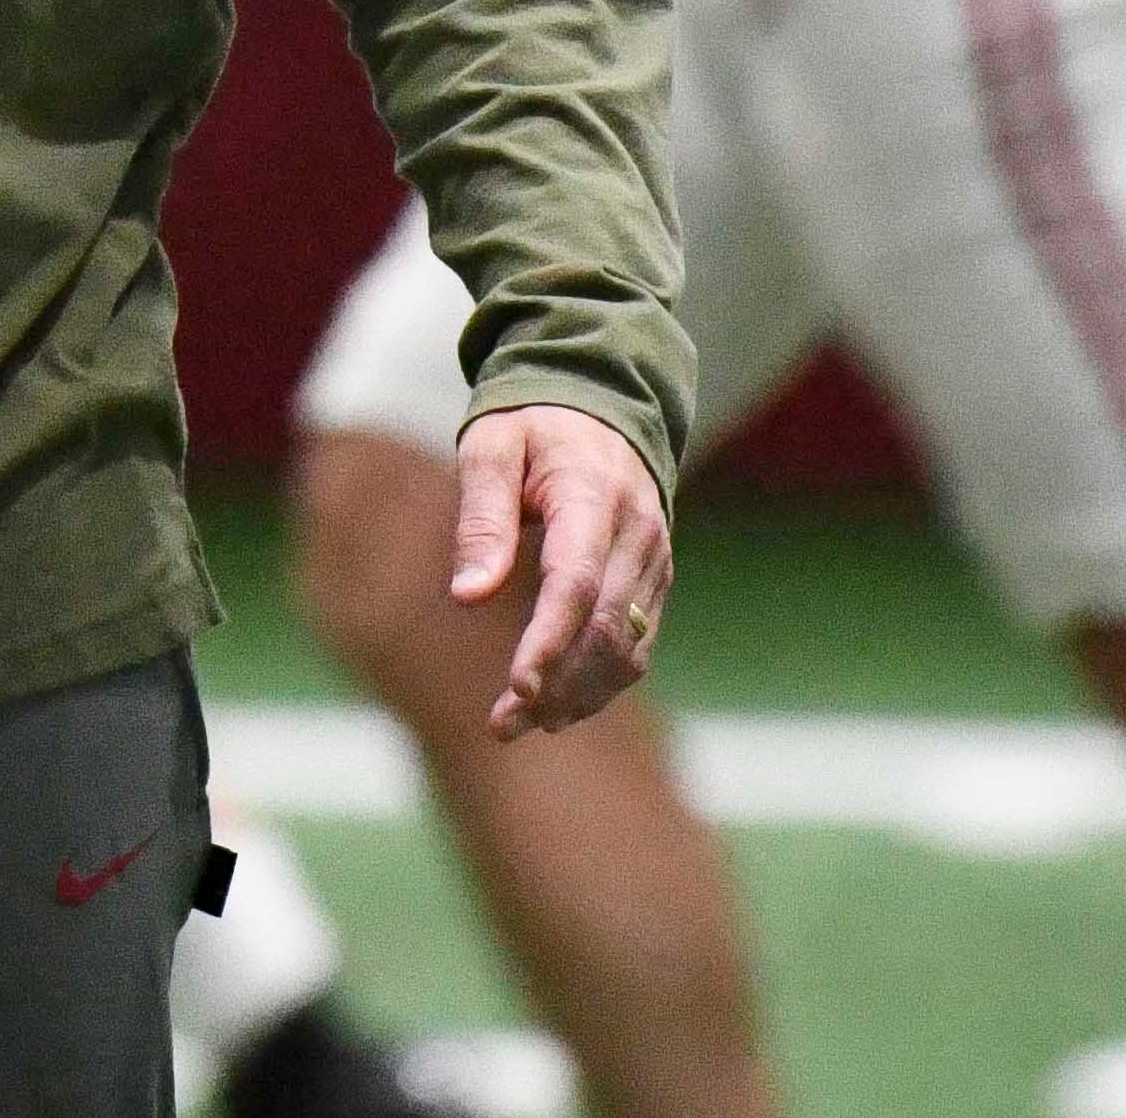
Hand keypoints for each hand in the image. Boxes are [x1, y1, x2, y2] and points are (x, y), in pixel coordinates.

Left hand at [450, 404, 672, 739]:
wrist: (602, 400)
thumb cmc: (532, 424)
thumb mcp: (491, 446)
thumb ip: (482, 518)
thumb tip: (468, 598)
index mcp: (592, 494)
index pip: (577, 583)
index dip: (549, 642)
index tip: (517, 690)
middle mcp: (637, 531)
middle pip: (605, 627)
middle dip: (557, 685)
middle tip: (501, 726)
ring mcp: (654, 557)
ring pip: (628, 645)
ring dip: (579, 694)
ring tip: (522, 724)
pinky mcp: (656, 577)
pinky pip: (639, 642)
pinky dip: (603, 680)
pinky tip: (562, 703)